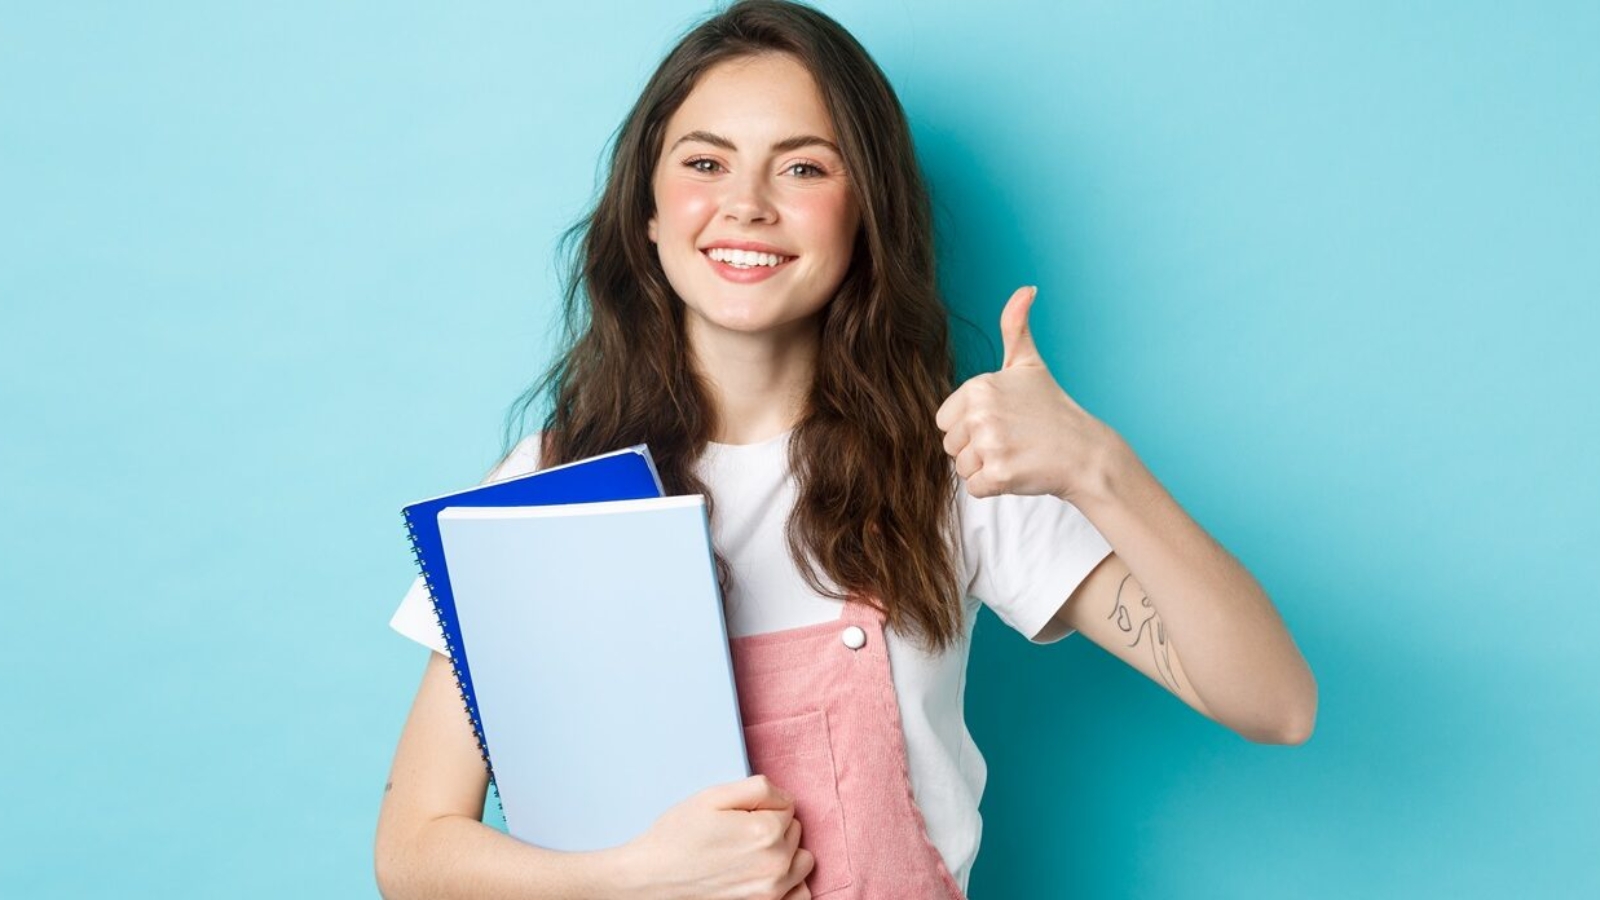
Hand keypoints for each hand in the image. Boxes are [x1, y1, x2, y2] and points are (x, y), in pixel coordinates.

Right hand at [618, 774, 814, 899]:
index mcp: (766, 832)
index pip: (788, 805)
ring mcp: (772, 892)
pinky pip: (800, 895)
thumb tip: (785, 797)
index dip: (761, 805)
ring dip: (786, 853)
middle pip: (795, 830)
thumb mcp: (712, 796)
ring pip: (802, 859)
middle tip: (737, 833)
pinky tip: (767, 875)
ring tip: (753, 853)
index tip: (736, 814)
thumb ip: (758, 788)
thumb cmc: (676, 838)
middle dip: (773, 826)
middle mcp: (775, 864)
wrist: (650, 880)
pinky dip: (791, 884)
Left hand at [935, 285, 1116, 501]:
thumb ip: (1016, 327)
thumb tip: (1026, 288)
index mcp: (979, 387)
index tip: (1001, 421)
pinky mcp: (999, 475)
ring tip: (1016, 455)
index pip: (945, 420)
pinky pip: (974, 488)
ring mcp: (990, 445)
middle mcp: (981, 413)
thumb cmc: (1052, 409)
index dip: (969, 426)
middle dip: (976, 449)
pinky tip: (1018, 471)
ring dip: (985, 469)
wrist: (1085, 452)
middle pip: (950, 445)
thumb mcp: (1029, 364)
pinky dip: (994, 487)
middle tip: (1011, 440)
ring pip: (961, 468)